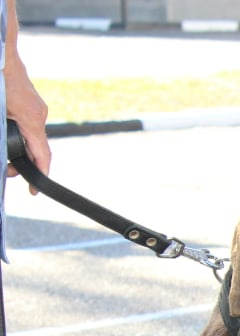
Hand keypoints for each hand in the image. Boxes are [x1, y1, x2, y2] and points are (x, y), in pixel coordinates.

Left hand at [3, 51, 49, 192]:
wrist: (0, 47)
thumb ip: (4, 132)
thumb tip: (4, 150)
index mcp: (31, 118)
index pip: (42, 154)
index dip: (39, 175)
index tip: (34, 190)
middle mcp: (37, 114)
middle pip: (36, 148)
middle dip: (21, 163)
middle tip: (6, 171)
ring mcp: (35, 107)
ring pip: (30, 137)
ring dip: (19, 148)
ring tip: (5, 156)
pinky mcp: (29, 102)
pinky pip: (27, 126)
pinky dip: (19, 136)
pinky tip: (7, 137)